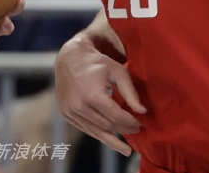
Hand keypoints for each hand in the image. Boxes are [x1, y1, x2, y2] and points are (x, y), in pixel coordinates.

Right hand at [55, 34, 144, 155]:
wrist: (69, 58)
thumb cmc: (97, 63)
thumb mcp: (117, 71)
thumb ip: (130, 92)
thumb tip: (142, 112)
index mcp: (92, 95)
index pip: (116, 116)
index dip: (130, 122)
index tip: (140, 123)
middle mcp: (78, 106)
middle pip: (107, 125)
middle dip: (124, 129)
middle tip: (136, 131)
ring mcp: (70, 112)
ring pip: (96, 132)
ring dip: (112, 140)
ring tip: (126, 149)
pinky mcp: (65, 114)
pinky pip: (86, 128)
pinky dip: (99, 134)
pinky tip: (110, 138)